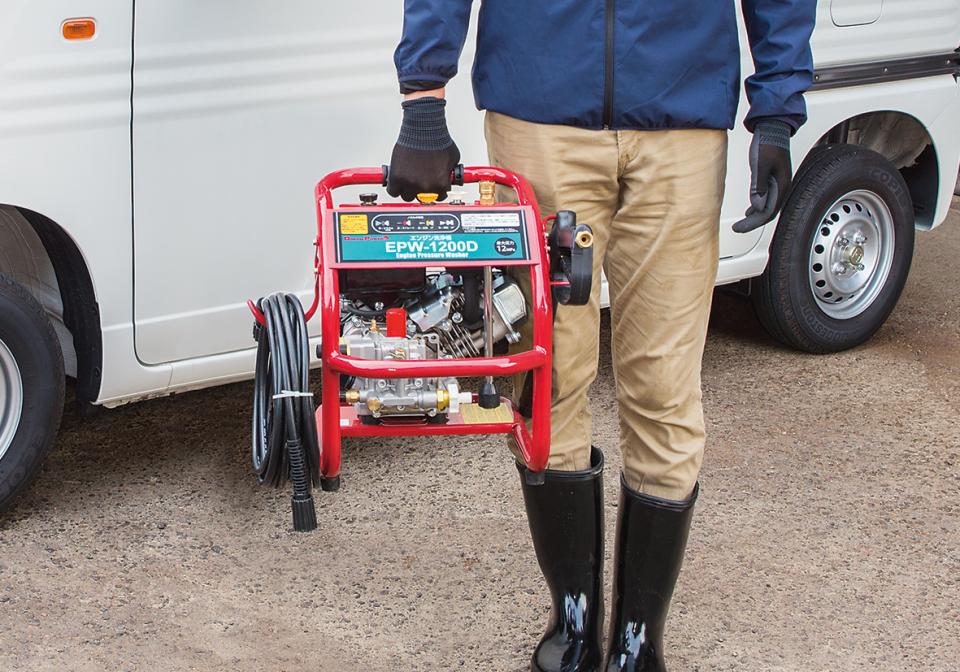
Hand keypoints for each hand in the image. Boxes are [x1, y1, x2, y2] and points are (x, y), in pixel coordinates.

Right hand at [387, 96, 460, 201]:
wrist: (423, 127)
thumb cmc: (438, 139)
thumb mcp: (453, 159)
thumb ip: (449, 173)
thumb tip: (449, 177)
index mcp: (441, 184)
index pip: (439, 197)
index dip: (435, 191)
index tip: (431, 186)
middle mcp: (426, 187)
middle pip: (422, 198)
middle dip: (421, 190)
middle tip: (419, 181)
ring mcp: (410, 183)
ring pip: (407, 196)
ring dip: (408, 190)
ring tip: (408, 180)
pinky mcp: (396, 177)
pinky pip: (393, 191)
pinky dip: (395, 187)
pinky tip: (398, 181)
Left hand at [733, 119, 792, 233]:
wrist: (772, 126)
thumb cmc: (767, 142)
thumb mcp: (760, 164)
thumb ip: (759, 186)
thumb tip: (757, 206)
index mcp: (782, 184)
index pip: (768, 212)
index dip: (753, 223)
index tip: (739, 227)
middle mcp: (782, 186)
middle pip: (768, 211)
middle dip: (753, 222)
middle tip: (737, 228)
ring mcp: (778, 183)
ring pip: (767, 206)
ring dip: (754, 215)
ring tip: (741, 223)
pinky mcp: (772, 178)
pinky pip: (766, 197)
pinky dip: (757, 206)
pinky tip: (749, 210)